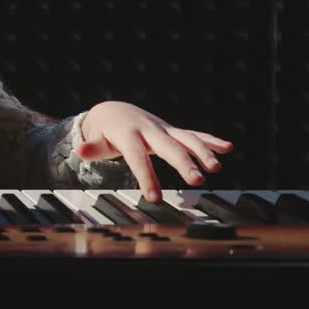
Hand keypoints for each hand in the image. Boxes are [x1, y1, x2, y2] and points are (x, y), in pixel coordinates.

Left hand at [78, 101, 232, 202]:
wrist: (115, 110)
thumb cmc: (105, 131)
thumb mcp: (96, 138)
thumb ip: (92, 147)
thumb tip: (79, 150)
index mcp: (129, 134)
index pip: (137, 158)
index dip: (146, 177)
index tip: (154, 197)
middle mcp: (149, 130)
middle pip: (167, 147)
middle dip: (183, 164)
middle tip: (196, 181)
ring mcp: (163, 129)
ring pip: (186, 139)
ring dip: (202, 152)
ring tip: (216, 167)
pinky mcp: (173, 130)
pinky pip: (193, 135)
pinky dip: (210, 140)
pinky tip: (228, 147)